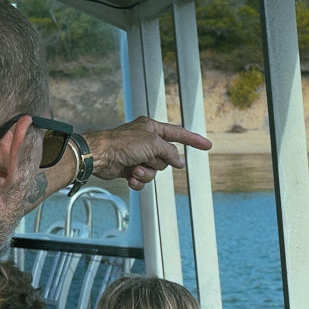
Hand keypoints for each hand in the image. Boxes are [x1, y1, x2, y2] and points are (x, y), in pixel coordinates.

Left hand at [86, 116, 210, 190]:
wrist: (100, 156)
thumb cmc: (122, 143)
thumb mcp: (153, 143)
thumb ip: (169, 152)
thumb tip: (178, 161)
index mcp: (152, 128)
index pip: (178, 134)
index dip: (194, 140)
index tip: (207, 145)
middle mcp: (146, 140)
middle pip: (165, 158)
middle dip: (156, 163)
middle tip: (145, 159)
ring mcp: (138, 155)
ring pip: (155, 170)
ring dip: (145, 172)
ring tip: (134, 168)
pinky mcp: (131, 168)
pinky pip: (143, 179)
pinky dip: (138, 180)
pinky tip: (130, 177)